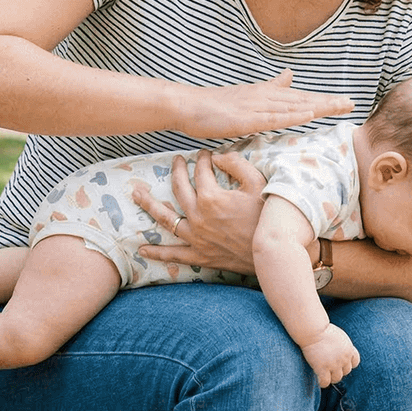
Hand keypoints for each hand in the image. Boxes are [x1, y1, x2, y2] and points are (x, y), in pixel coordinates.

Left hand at [135, 149, 265, 274]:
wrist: (275, 252)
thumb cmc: (269, 216)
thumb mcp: (258, 183)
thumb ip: (236, 164)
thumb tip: (217, 156)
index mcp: (211, 197)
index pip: (201, 171)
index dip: (202, 159)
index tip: (206, 154)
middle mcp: (198, 216)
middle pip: (179, 188)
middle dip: (176, 171)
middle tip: (174, 161)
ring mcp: (196, 237)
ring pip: (166, 218)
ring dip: (149, 205)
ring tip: (136, 194)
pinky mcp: (200, 255)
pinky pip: (174, 254)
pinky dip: (157, 253)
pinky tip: (142, 249)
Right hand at [169, 70, 351, 139]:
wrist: (187, 105)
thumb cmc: (215, 105)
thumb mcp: (248, 96)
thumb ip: (271, 87)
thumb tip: (290, 75)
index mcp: (266, 94)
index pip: (300, 98)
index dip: (323, 99)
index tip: (346, 101)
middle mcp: (264, 97)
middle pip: (302, 100)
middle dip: (328, 102)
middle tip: (352, 104)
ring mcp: (255, 107)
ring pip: (292, 106)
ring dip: (317, 106)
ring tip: (339, 106)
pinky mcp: (245, 118)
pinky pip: (272, 117)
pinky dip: (291, 115)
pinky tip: (308, 114)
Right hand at [299, 323, 359, 387]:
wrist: (313, 330)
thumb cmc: (322, 330)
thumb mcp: (339, 336)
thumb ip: (342, 346)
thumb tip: (339, 353)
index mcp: (349, 349)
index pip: (355, 362)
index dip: (347, 363)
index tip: (340, 362)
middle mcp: (344, 358)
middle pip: (346, 372)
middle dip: (339, 370)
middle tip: (329, 367)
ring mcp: (334, 365)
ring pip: (336, 379)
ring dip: (331, 377)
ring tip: (323, 374)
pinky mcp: (323, 368)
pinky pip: (325, 382)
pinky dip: (322, 382)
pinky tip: (318, 377)